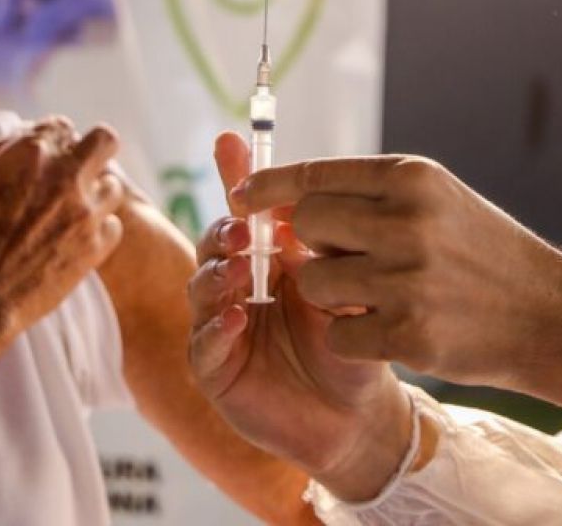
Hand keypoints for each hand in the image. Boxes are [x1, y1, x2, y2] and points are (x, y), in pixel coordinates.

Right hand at [0, 118, 124, 344]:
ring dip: (96, 192)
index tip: (49, 154)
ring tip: (76, 208)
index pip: (61, 126)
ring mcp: (85, 212)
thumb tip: (16, 139)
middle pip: (105, 140)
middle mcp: (66, 177)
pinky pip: (114, 225)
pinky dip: (100, 229)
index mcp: (31, 154)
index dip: (54, 139)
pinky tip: (79, 237)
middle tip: (79, 168)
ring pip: (114, 185)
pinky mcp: (97, 246)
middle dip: (94, 149)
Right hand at [187, 132, 411, 501]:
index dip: (235, 183)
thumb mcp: (344, 283)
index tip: (233, 148)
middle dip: (223, 232)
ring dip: (216, 275)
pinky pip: (203, 346)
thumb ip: (321, 240)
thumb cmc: (353, 343)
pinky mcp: (215, 372)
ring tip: (242, 269)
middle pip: (211, 246)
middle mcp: (234, 289)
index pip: (240, 213)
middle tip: (246, 229)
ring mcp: (219, 328)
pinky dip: (215, 329)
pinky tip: (238, 318)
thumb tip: (315, 188)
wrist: (361, 414)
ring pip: (199, 291)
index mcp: (263, 260)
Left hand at [231, 155, 561, 421]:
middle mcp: (409, 221)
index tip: (239, 195)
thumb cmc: (483, 253)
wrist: (552, 316)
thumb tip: (288, 197)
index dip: (268, 185)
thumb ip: (369, 194)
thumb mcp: (436, 200)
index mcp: (413, 177)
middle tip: (335, 254)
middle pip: (305, 224)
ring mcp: (410, 279)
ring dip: (328, 293)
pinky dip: (351, 336)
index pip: (314, 174)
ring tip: (371, 294)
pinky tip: (387, 329)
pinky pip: (337, 333)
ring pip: (313, 281)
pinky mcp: (410, 334)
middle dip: (305, 241)